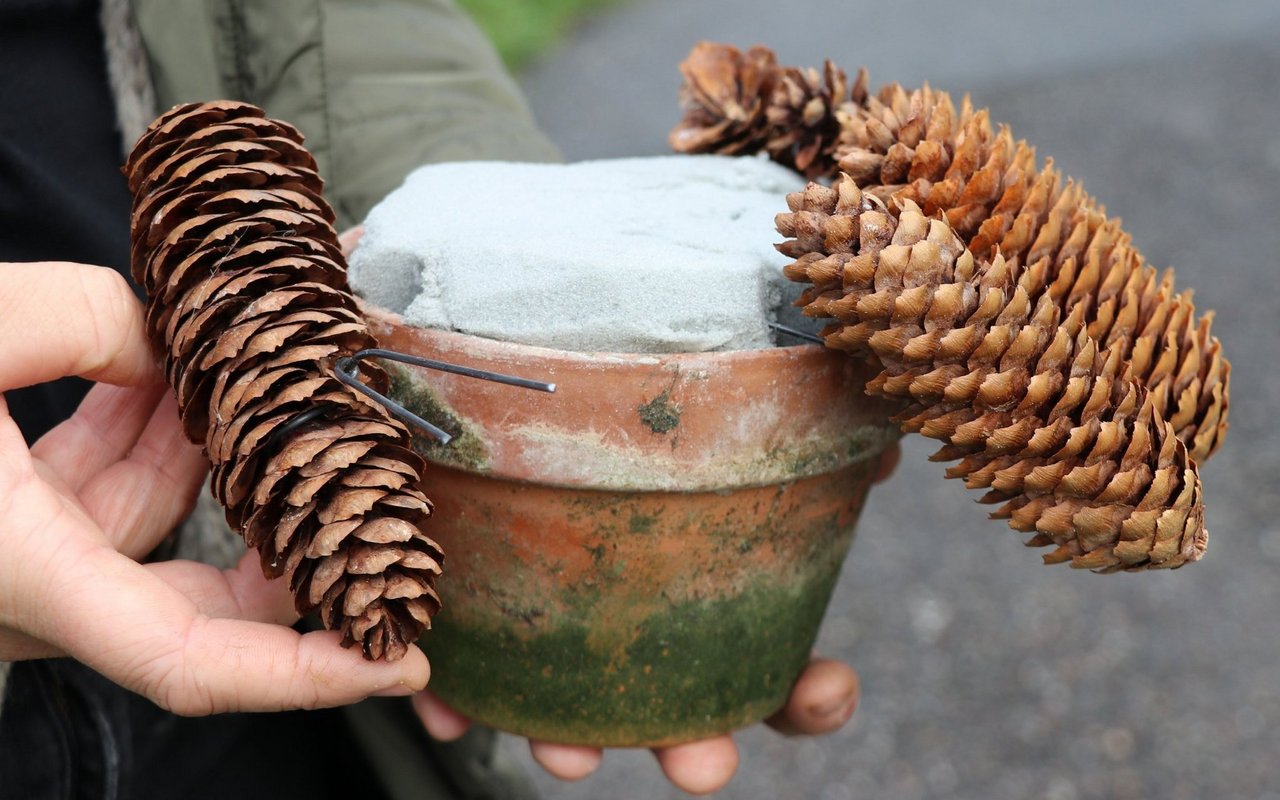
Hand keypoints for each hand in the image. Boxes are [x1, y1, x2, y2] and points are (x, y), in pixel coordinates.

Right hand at [0, 261, 428, 714]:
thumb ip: (69, 320)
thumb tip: (162, 335)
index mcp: (18, 576)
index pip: (189, 663)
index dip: (304, 675)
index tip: (397, 662)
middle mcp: (31, 589)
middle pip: (203, 600)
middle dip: (290, 541)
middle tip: (374, 487)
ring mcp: (25, 558)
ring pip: (166, 523)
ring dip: (223, 449)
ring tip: (272, 372)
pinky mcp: (15, 520)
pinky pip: (116, 484)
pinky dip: (157, 426)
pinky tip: (179, 363)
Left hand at [338, 224, 894, 792]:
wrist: (500, 344)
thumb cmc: (626, 368)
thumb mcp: (718, 379)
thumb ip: (799, 410)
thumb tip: (882, 441)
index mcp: (698, 585)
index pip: (771, 665)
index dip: (808, 694)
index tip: (827, 686)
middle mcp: (630, 617)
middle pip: (676, 709)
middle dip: (695, 745)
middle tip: (704, 766)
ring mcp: (548, 619)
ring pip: (564, 706)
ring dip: (569, 738)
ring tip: (566, 754)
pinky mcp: (464, 603)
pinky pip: (454, 669)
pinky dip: (452, 695)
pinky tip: (444, 703)